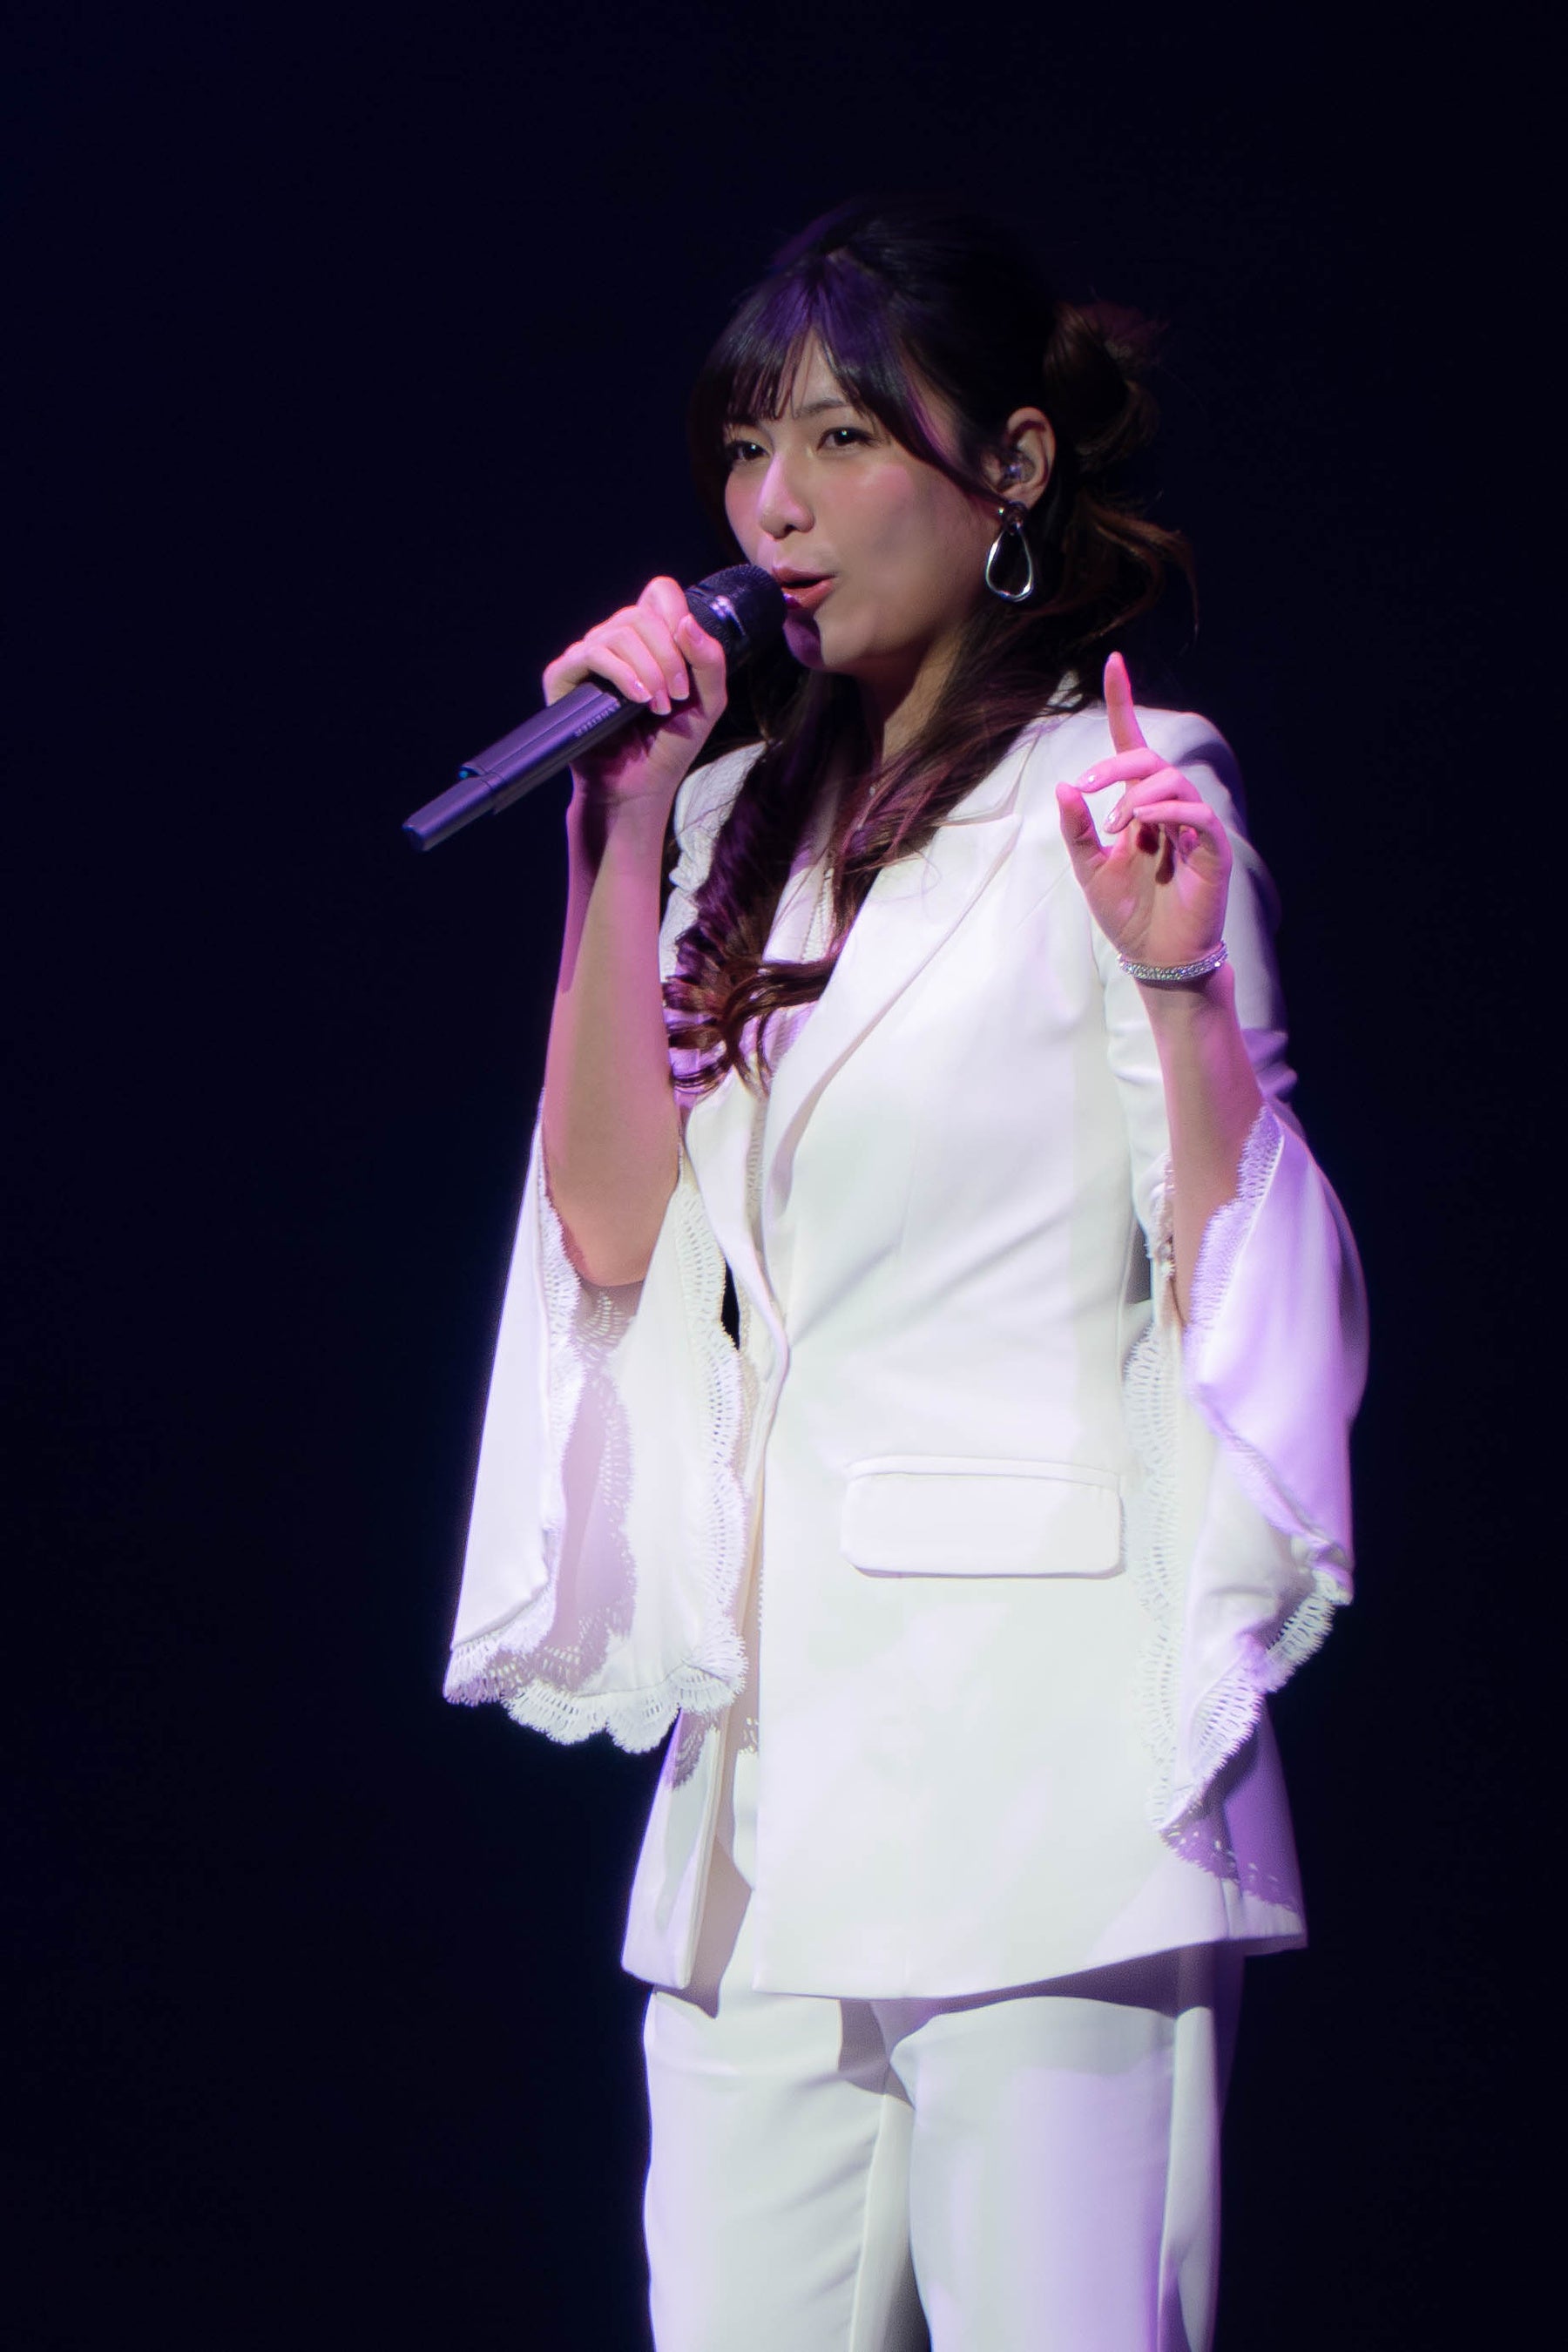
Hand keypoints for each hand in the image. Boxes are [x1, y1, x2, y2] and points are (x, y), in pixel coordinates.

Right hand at [542, 575, 727, 808]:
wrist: (639, 786)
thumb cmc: (671, 744)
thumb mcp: (708, 701)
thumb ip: (709, 660)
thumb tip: (686, 621)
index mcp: (649, 638)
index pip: (660, 592)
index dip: (676, 613)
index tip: (688, 654)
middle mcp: (616, 639)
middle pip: (641, 614)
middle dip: (668, 656)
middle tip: (677, 695)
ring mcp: (588, 655)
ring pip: (619, 632)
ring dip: (648, 670)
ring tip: (659, 706)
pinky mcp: (563, 675)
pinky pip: (591, 653)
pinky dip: (621, 673)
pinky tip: (638, 699)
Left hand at [1055, 653, 1231, 973]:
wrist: (1155, 959)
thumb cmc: (1128, 914)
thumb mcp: (1089, 869)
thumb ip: (1077, 830)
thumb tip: (1064, 787)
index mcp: (1138, 808)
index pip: (1133, 747)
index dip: (1124, 704)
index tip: (1114, 662)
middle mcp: (1168, 810)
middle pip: (1150, 761)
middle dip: (1117, 767)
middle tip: (1087, 787)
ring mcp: (1193, 829)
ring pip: (1174, 782)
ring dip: (1138, 795)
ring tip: (1118, 825)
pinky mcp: (1213, 852)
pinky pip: (1197, 816)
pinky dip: (1168, 813)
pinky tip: (1143, 825)